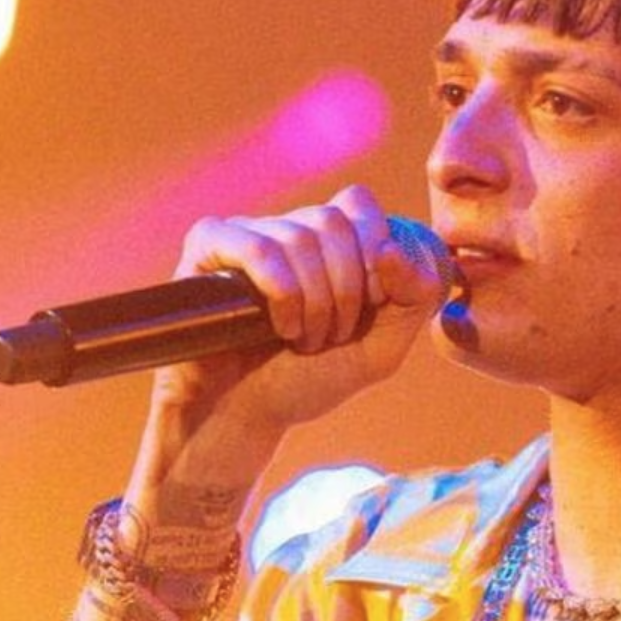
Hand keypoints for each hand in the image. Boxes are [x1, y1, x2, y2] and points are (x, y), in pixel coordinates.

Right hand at [148, 185, 443, 430]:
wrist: (243, 417)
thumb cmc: (309, 378)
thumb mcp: (382, 347)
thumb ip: (413, 296)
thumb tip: (391, 248)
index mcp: (327, 240)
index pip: (358, 203)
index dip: (374, 250)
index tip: (371, 304)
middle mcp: (285, 227)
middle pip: (332, 220)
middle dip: (345, 288)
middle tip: (333, 335)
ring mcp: (244, 234)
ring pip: (297, 237)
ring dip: (313, 303)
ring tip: (302, 341)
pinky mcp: (207, 249)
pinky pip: (255, 246)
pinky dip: (280, 291)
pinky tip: (278, 327)